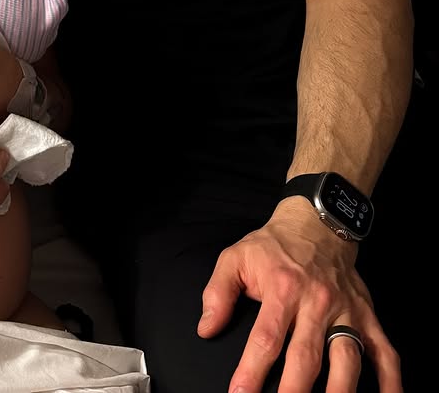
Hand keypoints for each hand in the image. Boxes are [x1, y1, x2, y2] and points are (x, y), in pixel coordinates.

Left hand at [198, 202, 400, 391]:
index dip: (252, 371)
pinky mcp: (368, 317)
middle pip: (306, 357)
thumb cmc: (274, 246)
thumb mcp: (236, 257)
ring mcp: (346, 312)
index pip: (266, 338)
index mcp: (283, 289)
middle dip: (293, 391)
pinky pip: (386, 355)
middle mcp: (317, 303)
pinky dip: (392, 383)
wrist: (316, 222)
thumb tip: (206, 328)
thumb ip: (218, 293)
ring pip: (347, 361)